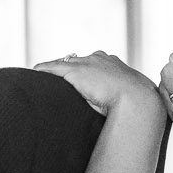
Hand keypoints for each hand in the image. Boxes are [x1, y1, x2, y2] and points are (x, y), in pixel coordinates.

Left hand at [35, 51, 163, 119]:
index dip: (85, 73)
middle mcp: (100, 59)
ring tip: (43, 78)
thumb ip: (120, 99)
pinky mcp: (75, 71)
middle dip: (69, 69)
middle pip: (78, 60)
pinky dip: (44, 70)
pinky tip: (35, 73)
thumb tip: (118, 114)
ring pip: (64, 63)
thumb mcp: (129, 98)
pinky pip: (53, 68)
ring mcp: (87, 64)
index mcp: (114, 64)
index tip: (80, 81)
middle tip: (59, 80)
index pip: (94, 64)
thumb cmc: (137, 105)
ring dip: (54, 71)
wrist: (138, 100)